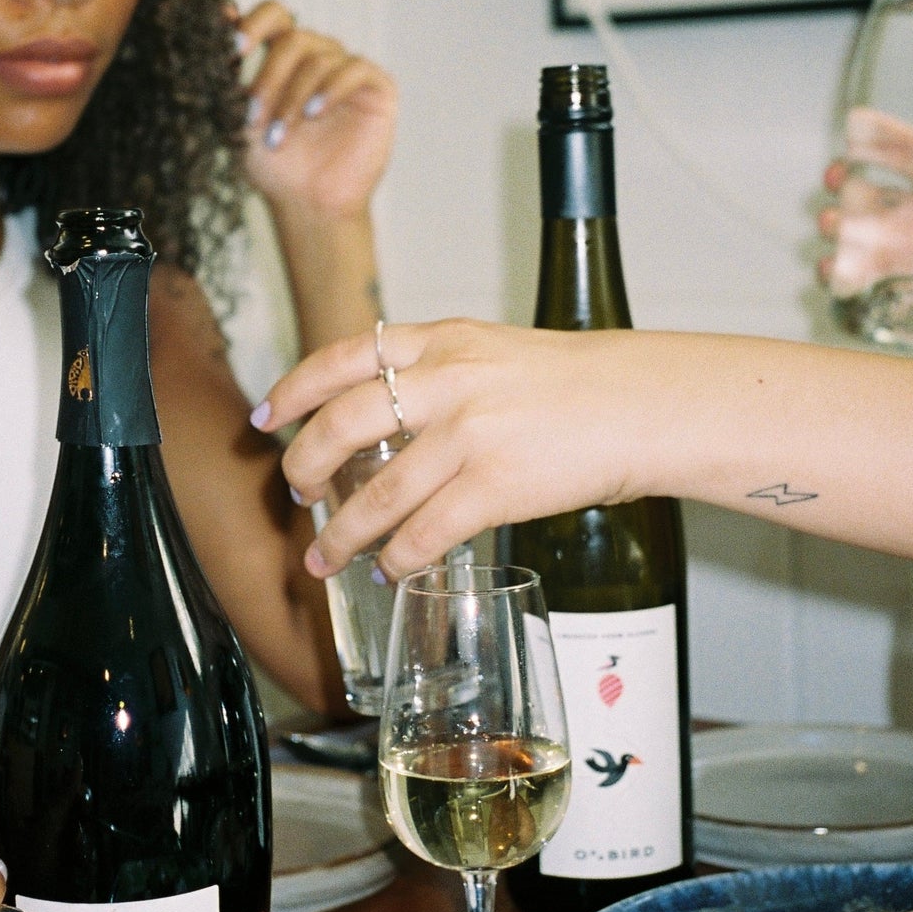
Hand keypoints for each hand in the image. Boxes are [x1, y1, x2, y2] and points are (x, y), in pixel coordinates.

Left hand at [237, 0, 396, 220]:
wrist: (307, 204)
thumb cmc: (273, 165)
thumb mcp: (238, 115)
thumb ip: (229, 68)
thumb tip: (222, 10)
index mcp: (284, 57)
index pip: (273, 15)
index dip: (253, 23)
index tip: (234, 49)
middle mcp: (317, 56)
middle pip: (293, 38)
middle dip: (268, 77)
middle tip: (252, 116)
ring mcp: (347, 69)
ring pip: (319, 58)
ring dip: (292, 98)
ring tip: (280, 137)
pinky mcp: (376, 87)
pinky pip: (354, 70)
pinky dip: (330, 89)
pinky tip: (314, 114)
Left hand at [255, 319, 646, 578]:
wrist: (646, 404)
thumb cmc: (581, 383)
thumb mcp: (497, 352)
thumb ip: (441, 372)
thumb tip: (387, 411)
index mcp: (443, 342)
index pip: (343, 356)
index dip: (294, 389)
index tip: (266, 417)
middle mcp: (447, 382)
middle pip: (341, 425)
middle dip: (304, 466)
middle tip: (293, 493)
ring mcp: (470, 435)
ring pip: (376, 492)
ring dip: (342, 534)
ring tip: (325, 557)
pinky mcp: (496, 486)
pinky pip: (425, 532)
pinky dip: (398, 557)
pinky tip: (391, 569)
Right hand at [821, 107, 912, 318]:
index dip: (884, 141)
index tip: (855, 132)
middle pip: (874, 194)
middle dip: (845, 183)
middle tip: (835, 182)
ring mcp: (906, 261)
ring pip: (858, 235)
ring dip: (837, 228)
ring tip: (831, 229)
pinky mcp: (894, 297)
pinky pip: (856, 280)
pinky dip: (838, 274)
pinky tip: (833, 272)